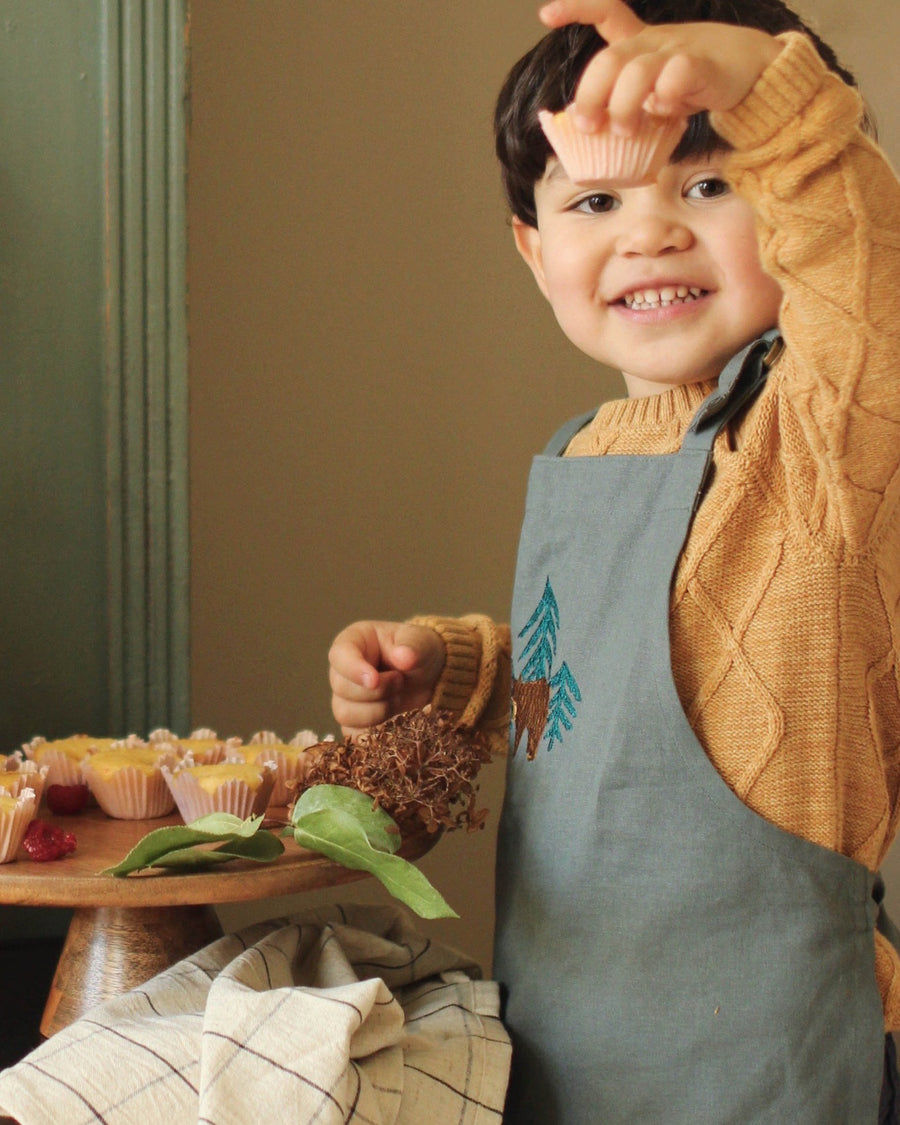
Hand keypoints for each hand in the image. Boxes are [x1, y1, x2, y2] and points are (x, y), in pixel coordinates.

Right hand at [328, 621, 445, 734]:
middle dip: (377, 691)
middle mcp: (343, 670)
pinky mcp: (355, 722)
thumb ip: (413, 646)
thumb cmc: (420, 652)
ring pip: (345, 714)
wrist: (431, 677)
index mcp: (354, 642)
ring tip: (399, 697)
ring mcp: (346, 698)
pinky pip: (353, 735)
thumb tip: (404, 657)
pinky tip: (394, 719)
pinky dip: (375, 732)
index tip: (374, 680)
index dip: (353, 669)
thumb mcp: (422, 642)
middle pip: (342, 688)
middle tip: (401, 681)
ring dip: (378, 711)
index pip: (339, 655)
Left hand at [538, 0, 781, 134]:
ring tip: (624, 132)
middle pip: (609, 60)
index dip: (576, 8)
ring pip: (635, 71)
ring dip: (622, 106)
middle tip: (587, 126)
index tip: (546, 16)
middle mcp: (653, 43)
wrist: (752, 70)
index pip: (607, 12)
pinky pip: (675, 76)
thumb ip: (628, 107)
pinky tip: (666, 113)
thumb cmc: (695, 84)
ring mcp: (676, 51)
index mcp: (639, 42)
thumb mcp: (655, 94)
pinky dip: (665, 98)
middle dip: (590, 96)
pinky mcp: (701, 65)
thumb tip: (592, 139)